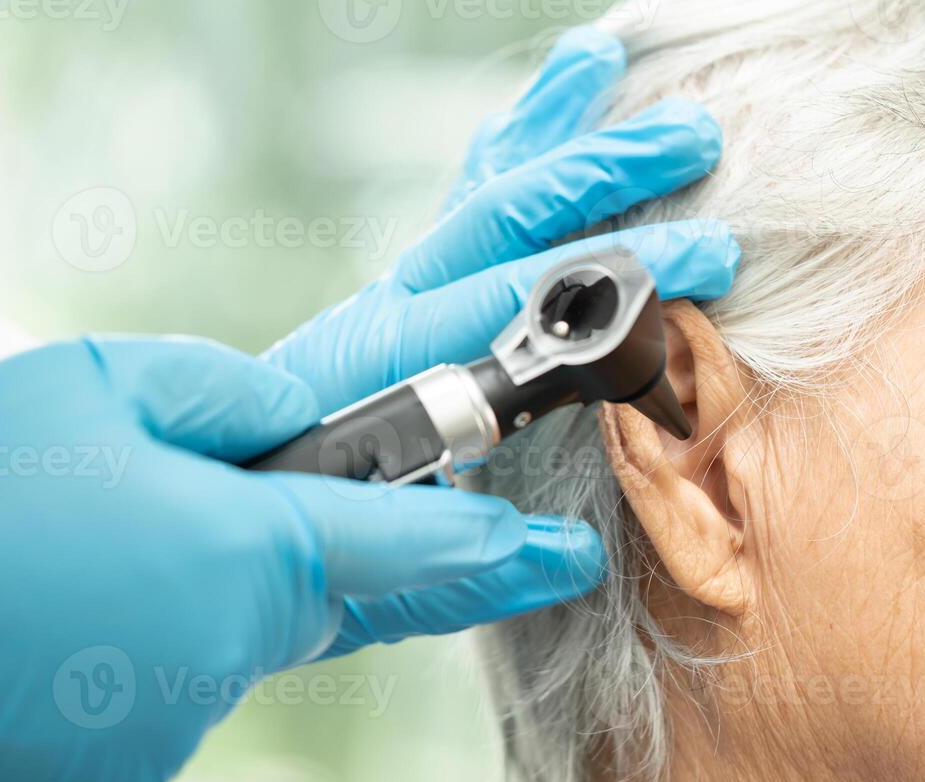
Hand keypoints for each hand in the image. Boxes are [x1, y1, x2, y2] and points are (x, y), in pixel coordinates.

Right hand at [0, 336, 602, 781]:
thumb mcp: (104, 386)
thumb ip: (232, 400)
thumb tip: (297, 423)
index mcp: (251, 547)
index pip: (419, 549)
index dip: (504, 553)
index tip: (569, 558)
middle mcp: (235, 649)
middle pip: (327, 595)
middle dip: (325, 556)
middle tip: (295, 527)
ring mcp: (180, 723)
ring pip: (241, 646)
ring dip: (205, 601)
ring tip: (103, 558)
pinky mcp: (122, 775)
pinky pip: (175, 698)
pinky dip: (148, 657)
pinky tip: (79, 617)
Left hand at [265, 27, 738, 655]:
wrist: (219, 521)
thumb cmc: (296, 551)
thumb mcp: (376, 576)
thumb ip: (473, 567)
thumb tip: (574, 558)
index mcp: (388, 368)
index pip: (520, 299)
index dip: (618, 277)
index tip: (705, 261)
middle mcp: (386, 311)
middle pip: (502, 215)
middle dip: (604, 171)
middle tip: (695, 137)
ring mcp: (388, 296)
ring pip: (476, 193)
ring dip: (549, 130)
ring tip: (603, 61)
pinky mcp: (395, 300)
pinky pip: (458, 213)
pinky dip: (505, 157)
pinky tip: (541, 122)